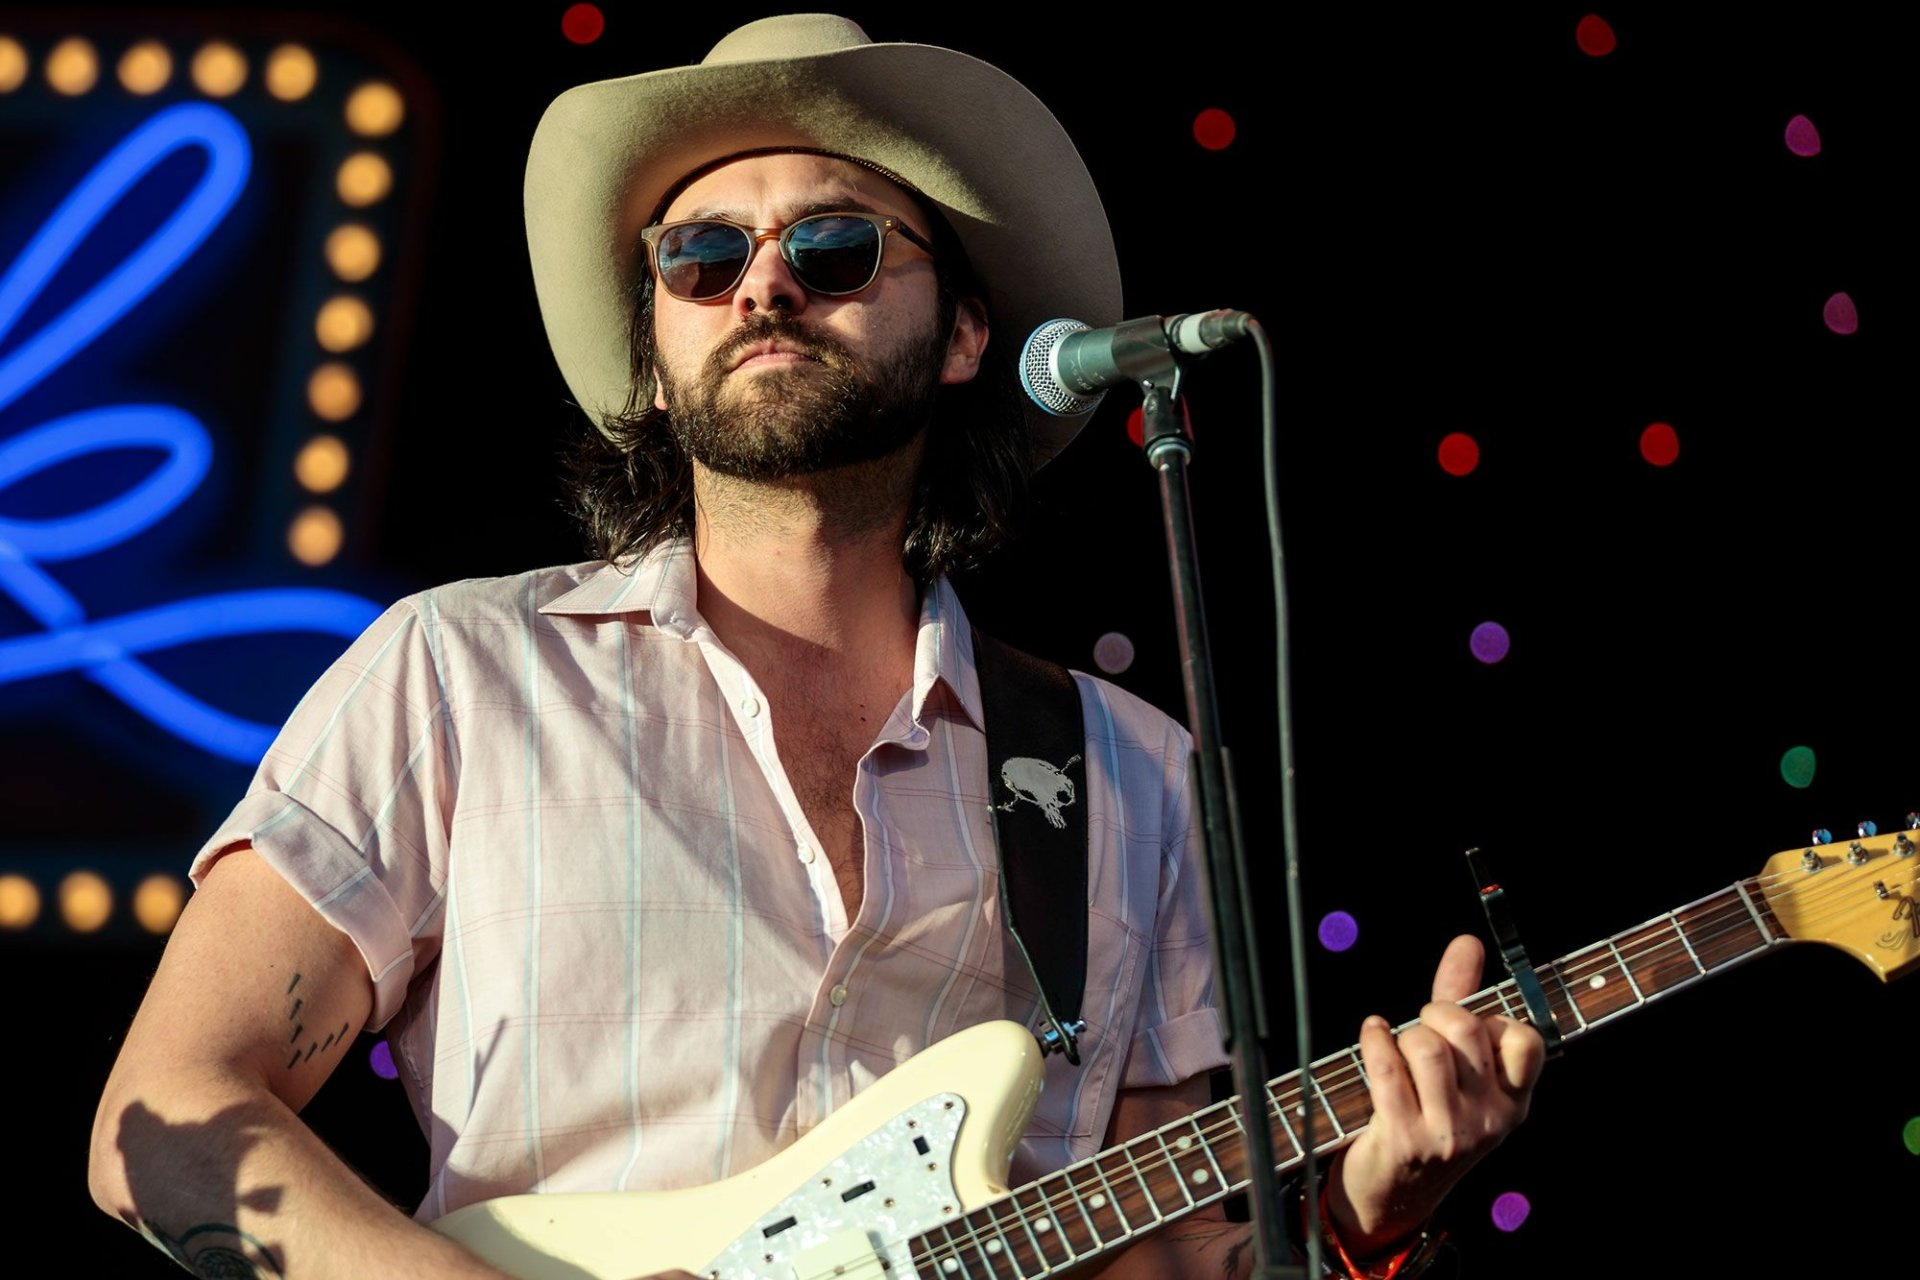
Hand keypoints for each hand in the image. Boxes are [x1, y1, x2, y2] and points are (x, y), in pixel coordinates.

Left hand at [1325, 934, 1544, 1258]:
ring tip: (1397, 1045)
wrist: (1393, 1196)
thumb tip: (1468, 943)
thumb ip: (1463, 1001)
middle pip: (1464, 1029)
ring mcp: (1449, 1133)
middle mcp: (1490, 1120)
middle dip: (1435, 1012)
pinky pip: (1387, 1068)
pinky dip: (1373, 1039)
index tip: (1470, 1027)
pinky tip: (1372, 1034)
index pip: (1526, 1040)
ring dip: (1401, 1034)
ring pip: (1424, 1045)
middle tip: (1423, 1023)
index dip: (1492, 1019)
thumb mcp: (1458, 1069)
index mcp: (1514, 1101)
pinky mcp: (1406, 1139)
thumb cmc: (1428, 1117)